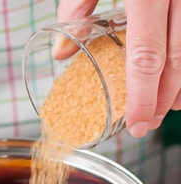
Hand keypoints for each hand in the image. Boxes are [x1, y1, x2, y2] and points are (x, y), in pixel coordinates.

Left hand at [58, 0, 180, 137]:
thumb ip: (76, 7)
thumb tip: (62, 52)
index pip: (146, 58)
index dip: (143, 97)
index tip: (137, 124)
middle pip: (175, 60)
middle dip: (162, 99)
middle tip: (147, 125)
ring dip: (179, 84)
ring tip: (164, 110)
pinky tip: (178, 79)